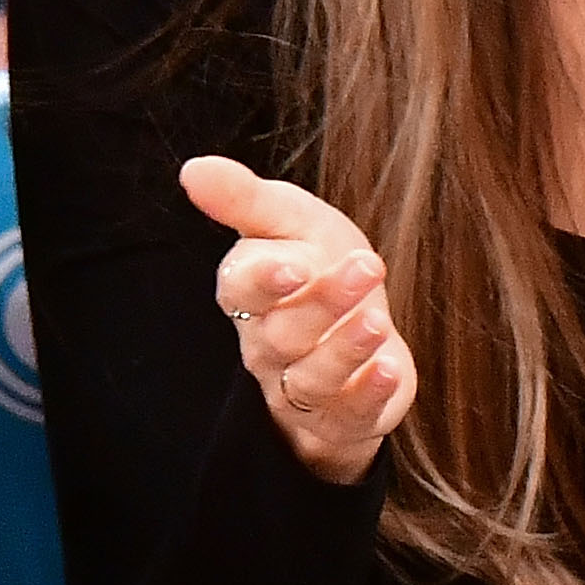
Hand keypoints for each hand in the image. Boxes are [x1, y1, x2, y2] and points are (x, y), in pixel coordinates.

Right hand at [180, 154, 415, 485]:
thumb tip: (193, 169)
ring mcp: (301, 386)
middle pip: (285, 332)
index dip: (264, 280)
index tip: (294, 263)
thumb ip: (244, 199)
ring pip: (313, 376)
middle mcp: (266, 345)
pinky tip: (390, 369)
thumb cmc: (317, 263)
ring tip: (377, 320)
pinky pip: (348, 413)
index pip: (241, 289)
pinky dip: (369, 393)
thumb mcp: (289, 221)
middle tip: (366, 267)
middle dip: (325, 302)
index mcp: (247, 294)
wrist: (360, 326)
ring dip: (346, 349)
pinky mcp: (342, 416)